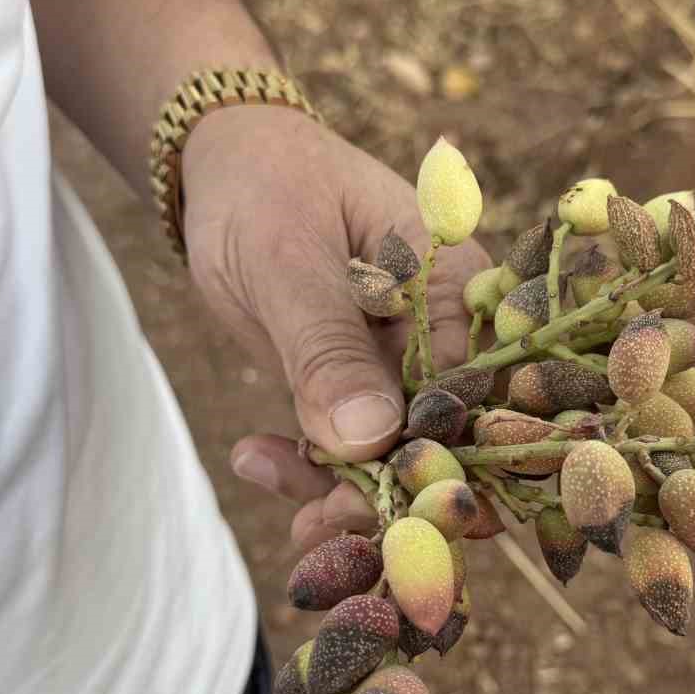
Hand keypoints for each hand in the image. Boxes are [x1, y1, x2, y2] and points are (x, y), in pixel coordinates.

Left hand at [181, 106, 490, 548]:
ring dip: (338, 493)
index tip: (380, 508)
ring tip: (269, 489)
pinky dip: (307, 470)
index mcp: (460, 287)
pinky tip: (253, 456)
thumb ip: (327, 349)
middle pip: (443, 440)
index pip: (471, 395)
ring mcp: (406, 366)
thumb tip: (371, 439)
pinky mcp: (361, 388)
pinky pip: (351, 451)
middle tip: (311, 527)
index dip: (436, 461)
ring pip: (395, 459)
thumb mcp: (287, 262)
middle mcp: (449, 333)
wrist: (223, 166)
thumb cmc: (265, 189)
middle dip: (386, 496)